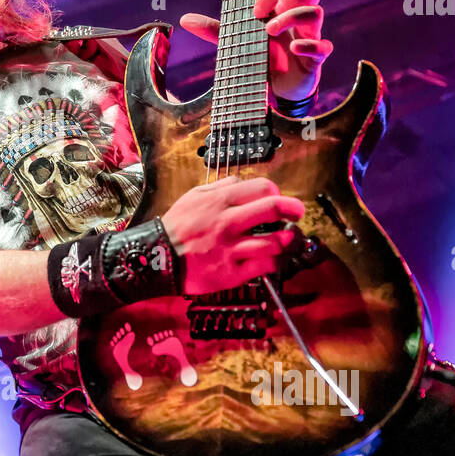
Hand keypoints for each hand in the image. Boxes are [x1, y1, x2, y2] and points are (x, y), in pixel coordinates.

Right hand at [161, 177, 305, 294]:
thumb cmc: (176, 227)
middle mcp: (228, 223)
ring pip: (275, 241)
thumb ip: (220, 187)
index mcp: (220, 201)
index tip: (279, 199)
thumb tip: (242, 182)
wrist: (157, 258)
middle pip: (274, 209)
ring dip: (286, 239)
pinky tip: (270, 259)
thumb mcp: (193, 197)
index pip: (263, 188)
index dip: (278, 193)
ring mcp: (231, 249)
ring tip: (285, 239)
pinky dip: (274, 262)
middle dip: (294, 209)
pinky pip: (265, 266)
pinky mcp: (232, 273)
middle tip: (298, 213)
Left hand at [178, 0, 334, 101]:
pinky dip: (310, 45)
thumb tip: (185, 19)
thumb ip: (214, 30)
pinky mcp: (315, 59)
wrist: (271, 93)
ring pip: (316, 12)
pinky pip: (324, 46)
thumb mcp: (235, 44)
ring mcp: (309, 36)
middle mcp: (297, 19)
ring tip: (268, 33)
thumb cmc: (257, 59)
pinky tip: (294, 49)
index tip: (255, 9)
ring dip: (292, 17)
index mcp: (279, 9)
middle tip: (263, 16)